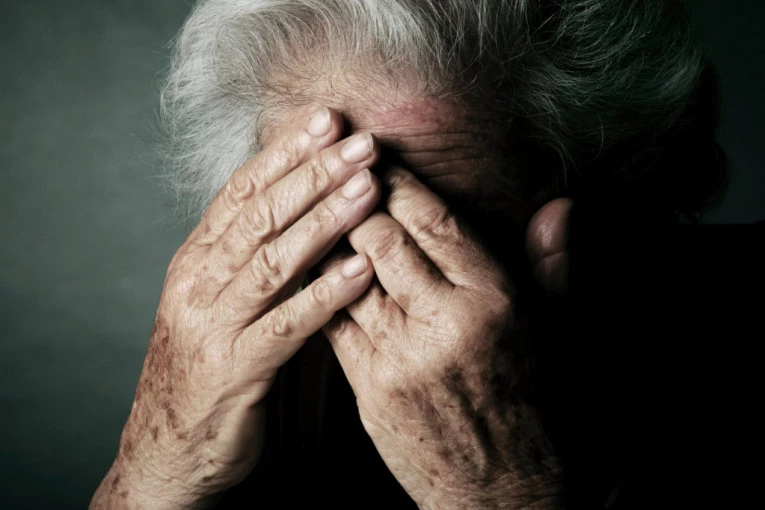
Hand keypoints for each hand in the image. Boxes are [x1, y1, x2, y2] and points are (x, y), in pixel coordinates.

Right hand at [91, 108, 381, 507]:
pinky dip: (325, 294)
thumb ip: (249, 256)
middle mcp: (197, 283)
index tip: (327, 119)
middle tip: (362, 141)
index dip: (285, 152)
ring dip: (324, 220)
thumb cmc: (205, 367)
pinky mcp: (234, 370)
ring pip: (272, 260)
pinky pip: (287, 325)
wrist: (167, 450)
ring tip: (369, 188)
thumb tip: (297, 207)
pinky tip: (361, 269)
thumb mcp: (218, 300)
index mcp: (195, 260)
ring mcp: (212, 326)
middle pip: (260, 214)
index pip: (241, 191)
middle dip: (314, 173)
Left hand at [321, 168, 566, 508]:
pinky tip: (310, 262)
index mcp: (492, 298)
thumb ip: (551, 263)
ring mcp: (401, 355)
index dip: (398, 181)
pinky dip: (320, 285)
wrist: (501, 486)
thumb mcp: (553, 329)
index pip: (434, 219)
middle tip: (334, 168)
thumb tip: (558, 206)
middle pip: (381, 236)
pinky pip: (333, 321)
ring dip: (327, 235)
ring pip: (347, 274)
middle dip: (353, 197)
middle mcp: (444, 321)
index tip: (375, 156)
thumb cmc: (530, 398)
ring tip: (311, 204)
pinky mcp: (369, 386)